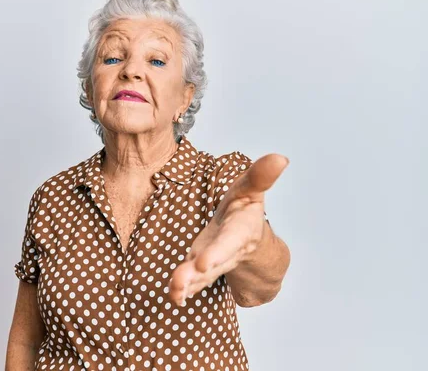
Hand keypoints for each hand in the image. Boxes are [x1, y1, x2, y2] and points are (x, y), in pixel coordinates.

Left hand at [168, 153, 288, 305]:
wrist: (249, 239)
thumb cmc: (245, 210)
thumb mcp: (252, 189)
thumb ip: (260, 175)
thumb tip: (280, 157)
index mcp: (241, 230)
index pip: (230, 241)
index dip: (220, 252)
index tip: (205, 263)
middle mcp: (229, 250)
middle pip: (216, 262)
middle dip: (202, 270)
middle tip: (189, 278)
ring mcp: (214, 262)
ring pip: (202, 276)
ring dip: (188, 283)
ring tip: (175, 291)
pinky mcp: (201, 269)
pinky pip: (193, 282)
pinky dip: (182, 290)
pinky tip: (174, 296)